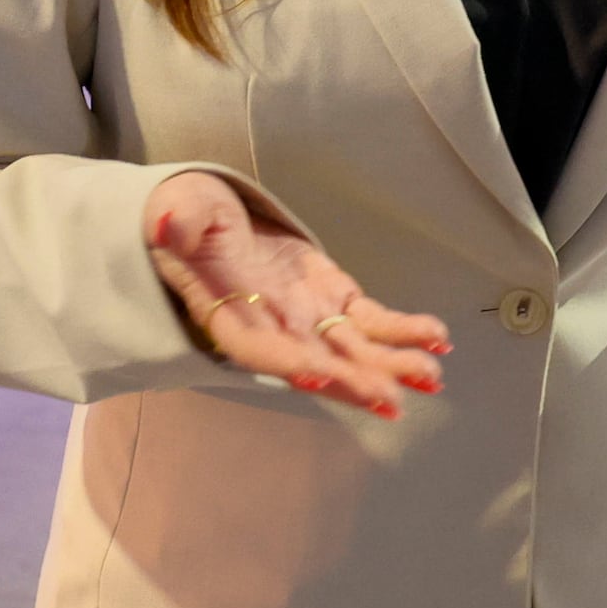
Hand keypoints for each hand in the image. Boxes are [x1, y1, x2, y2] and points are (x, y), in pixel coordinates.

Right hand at [142, 171, 451, 418]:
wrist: (214, 222)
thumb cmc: (189, 220)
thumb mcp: (180, 210)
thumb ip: (179, 221)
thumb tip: (169, 223)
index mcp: (229, 313)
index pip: (257, 347)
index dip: (286, 361)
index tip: (316, 371)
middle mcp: (274, 326)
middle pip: (314, 362)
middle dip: (351, 380)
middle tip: (387, 397)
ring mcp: (308, 317)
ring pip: (352, 351)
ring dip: (390, 367)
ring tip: (429, 377)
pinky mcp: (333, 299)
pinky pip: (372, 322)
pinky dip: (405, 332)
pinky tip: (436, 339)